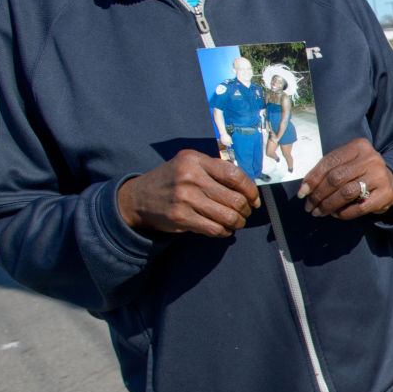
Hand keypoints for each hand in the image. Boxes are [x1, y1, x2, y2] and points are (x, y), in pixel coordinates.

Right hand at [118, 150, 259, 236]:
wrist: (138, 198)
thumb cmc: (172, 180)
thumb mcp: (189, 163)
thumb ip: (215, 167)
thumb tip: (249, 184)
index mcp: (195, 160)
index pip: (234, 174)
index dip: (250, 189)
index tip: (254, 198)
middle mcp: (190, 177)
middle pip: (235, 198)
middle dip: (245, 209)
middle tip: (244, 212)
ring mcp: (185, 198)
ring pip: (228, 216)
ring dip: (238, 222)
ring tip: (236, 221)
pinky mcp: (181, 218)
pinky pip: (215, 229)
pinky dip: (224, 231)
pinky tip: (223, 228)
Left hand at [296, 137, 392, 219]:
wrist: (392, 180)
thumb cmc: (361, 172)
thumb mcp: (347, 163)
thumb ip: (328, 171)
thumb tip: (304, 190)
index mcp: (358, 146)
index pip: (330, 161)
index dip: (313, 178)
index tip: (302, 193)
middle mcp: (371, 158)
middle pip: (336, 178)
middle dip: (318, 194)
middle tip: (309, 206)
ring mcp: (380, 176)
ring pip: (346, 193)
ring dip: (328, 205)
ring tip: (319, 212)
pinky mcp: (386, 193)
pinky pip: (360, 207)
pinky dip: (344, 213)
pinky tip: (336, 214)